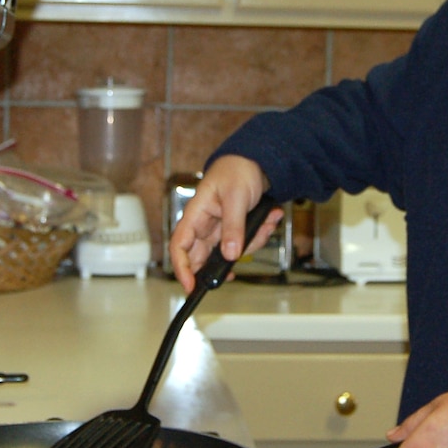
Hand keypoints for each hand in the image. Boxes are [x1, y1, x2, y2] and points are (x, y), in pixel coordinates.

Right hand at [168, 155, 281, 293]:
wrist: (255, 161)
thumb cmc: (237, 170)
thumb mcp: (236, 197)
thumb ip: (233, 226)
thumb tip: (229, 254)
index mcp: (196, 214)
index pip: (179, 245)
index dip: (181, 268)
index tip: (190, 286)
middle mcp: (204, 225)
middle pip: (204, 256)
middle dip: (223, 263)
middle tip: (235, 270)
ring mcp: (219, 229)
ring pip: (229, 253)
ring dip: (251, 243)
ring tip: (265, 223)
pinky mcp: (234, 230)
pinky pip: (244, 244)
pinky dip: (258, 236)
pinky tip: (268, 220)